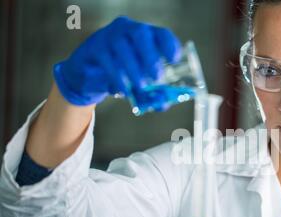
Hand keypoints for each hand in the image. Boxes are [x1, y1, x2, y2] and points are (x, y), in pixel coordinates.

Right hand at [53, 16, 181, 108]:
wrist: (88, 75)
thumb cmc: (121, 74)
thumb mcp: (138, 82)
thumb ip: (151, 93)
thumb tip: (163, 104)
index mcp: (145, 36)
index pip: (160, 33)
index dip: (169, 44)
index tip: (174, 60)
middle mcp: (127, 30)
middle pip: (140, 34)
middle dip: (150, 56)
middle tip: (157, 77)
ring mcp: (109, 36)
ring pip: (122, 47)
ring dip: (134, 68)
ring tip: (141, 86)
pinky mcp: (94, 48)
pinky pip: (107, 60)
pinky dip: (117, 77)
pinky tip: (122, 90)